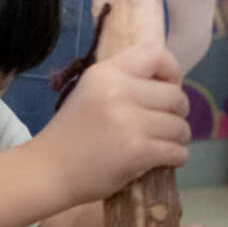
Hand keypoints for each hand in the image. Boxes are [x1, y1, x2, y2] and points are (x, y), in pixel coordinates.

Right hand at [34, 44, 190, 205]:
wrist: (48, 171)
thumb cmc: (70, 136)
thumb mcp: (90, 93)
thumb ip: (123, 83)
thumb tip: (169, 86)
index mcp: (106, 73)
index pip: (157, 54)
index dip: (172, 72)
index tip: (167, 90)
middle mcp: (119, 91)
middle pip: (176, 96)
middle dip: (178, 114)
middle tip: (165, 126)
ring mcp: (129, 121)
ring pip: (180, 126)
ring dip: (178, 138)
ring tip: (163, 145)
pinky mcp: (138, 150)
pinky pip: (177, 151)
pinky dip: (176, 157)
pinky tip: (163, 160)